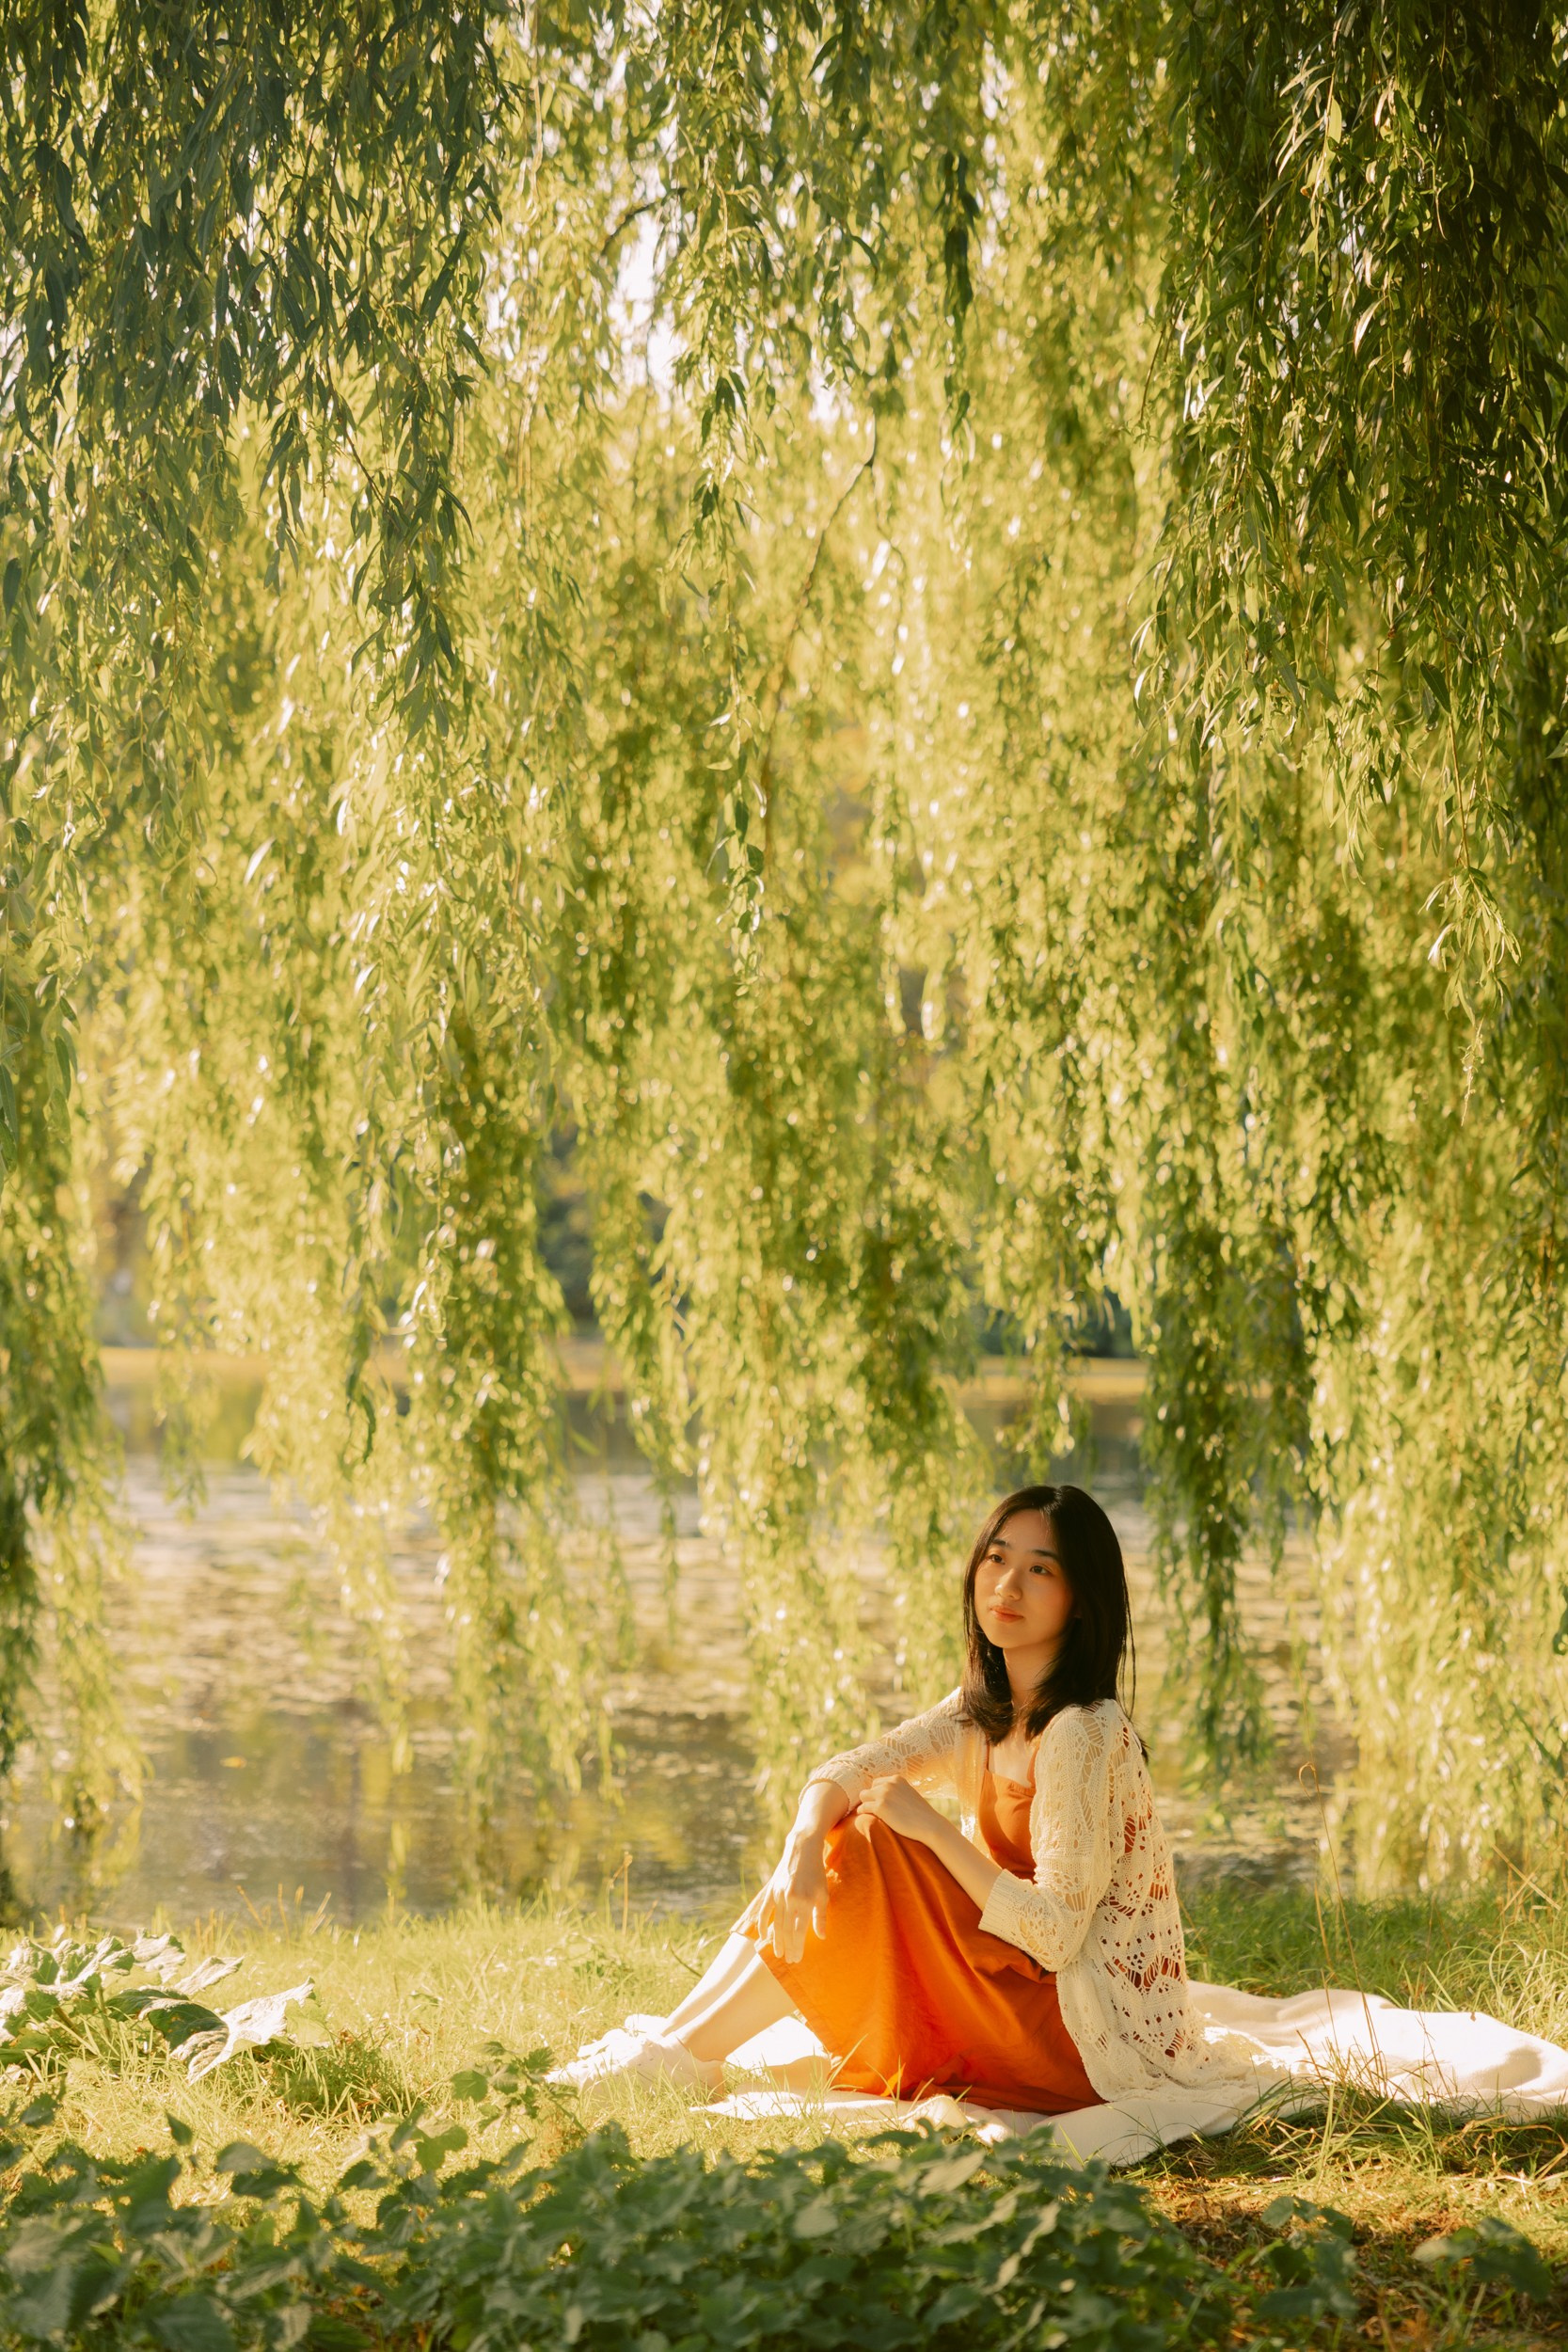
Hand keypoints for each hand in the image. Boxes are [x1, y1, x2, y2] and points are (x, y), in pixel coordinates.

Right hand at [754, 1831, 830, 1964]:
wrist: (802, 1850)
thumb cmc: (817, 1873)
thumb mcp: (823, 1894)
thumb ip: (821, 1917)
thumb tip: (821, 1937)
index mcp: (805, 1902)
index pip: (799, 1932)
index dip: (797, 1947)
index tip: (797, 1959)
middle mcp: (791, 1899)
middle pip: (786, 1930)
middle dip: (787, 1947)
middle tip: (788, 1960)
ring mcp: (779, 1894)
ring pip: (775, 1923)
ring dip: (776, 1940)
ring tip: (778, 1953)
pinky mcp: (771, 1889)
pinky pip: (765, 1910)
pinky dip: (762, 1924)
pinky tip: (763, 1936)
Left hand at [855, 1773, 943, 1844]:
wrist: (929, 1825)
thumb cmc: (921, 1814)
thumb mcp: (909, 1795)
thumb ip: (898, 1792)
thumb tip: (886, 1798)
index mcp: (897, 1779)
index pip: (877, 1783)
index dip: (876, 1793)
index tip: (877, 1802)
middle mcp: (890, 1784)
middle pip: (869, 1789)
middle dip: (870, 1798)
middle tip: (872, 1809)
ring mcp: (884, 1794)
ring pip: (863, 1796)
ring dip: (865, 1804)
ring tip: (867, 1812)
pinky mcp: (880, 1807)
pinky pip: (863, 1807)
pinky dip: (862, 1812)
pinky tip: (864, 1816)